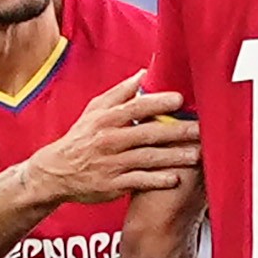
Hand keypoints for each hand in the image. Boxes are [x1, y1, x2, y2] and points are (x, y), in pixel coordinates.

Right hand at [20, 71, 199, 208]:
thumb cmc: (81, 137)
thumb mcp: (94, 111)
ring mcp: (112, 163)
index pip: (136, 107)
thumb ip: (120, 93)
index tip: (180, 98)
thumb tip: (144, 73)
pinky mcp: (113, 184)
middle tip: (201, 130)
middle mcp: (110, 140)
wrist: (56, 172)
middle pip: (148, 133)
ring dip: (173, 157)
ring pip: (148, 158)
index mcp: (107, 119)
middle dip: (177, 132)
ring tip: (197, 155)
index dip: (158, 102)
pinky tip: (175, 179)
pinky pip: (139, 181)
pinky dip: (157, 181)